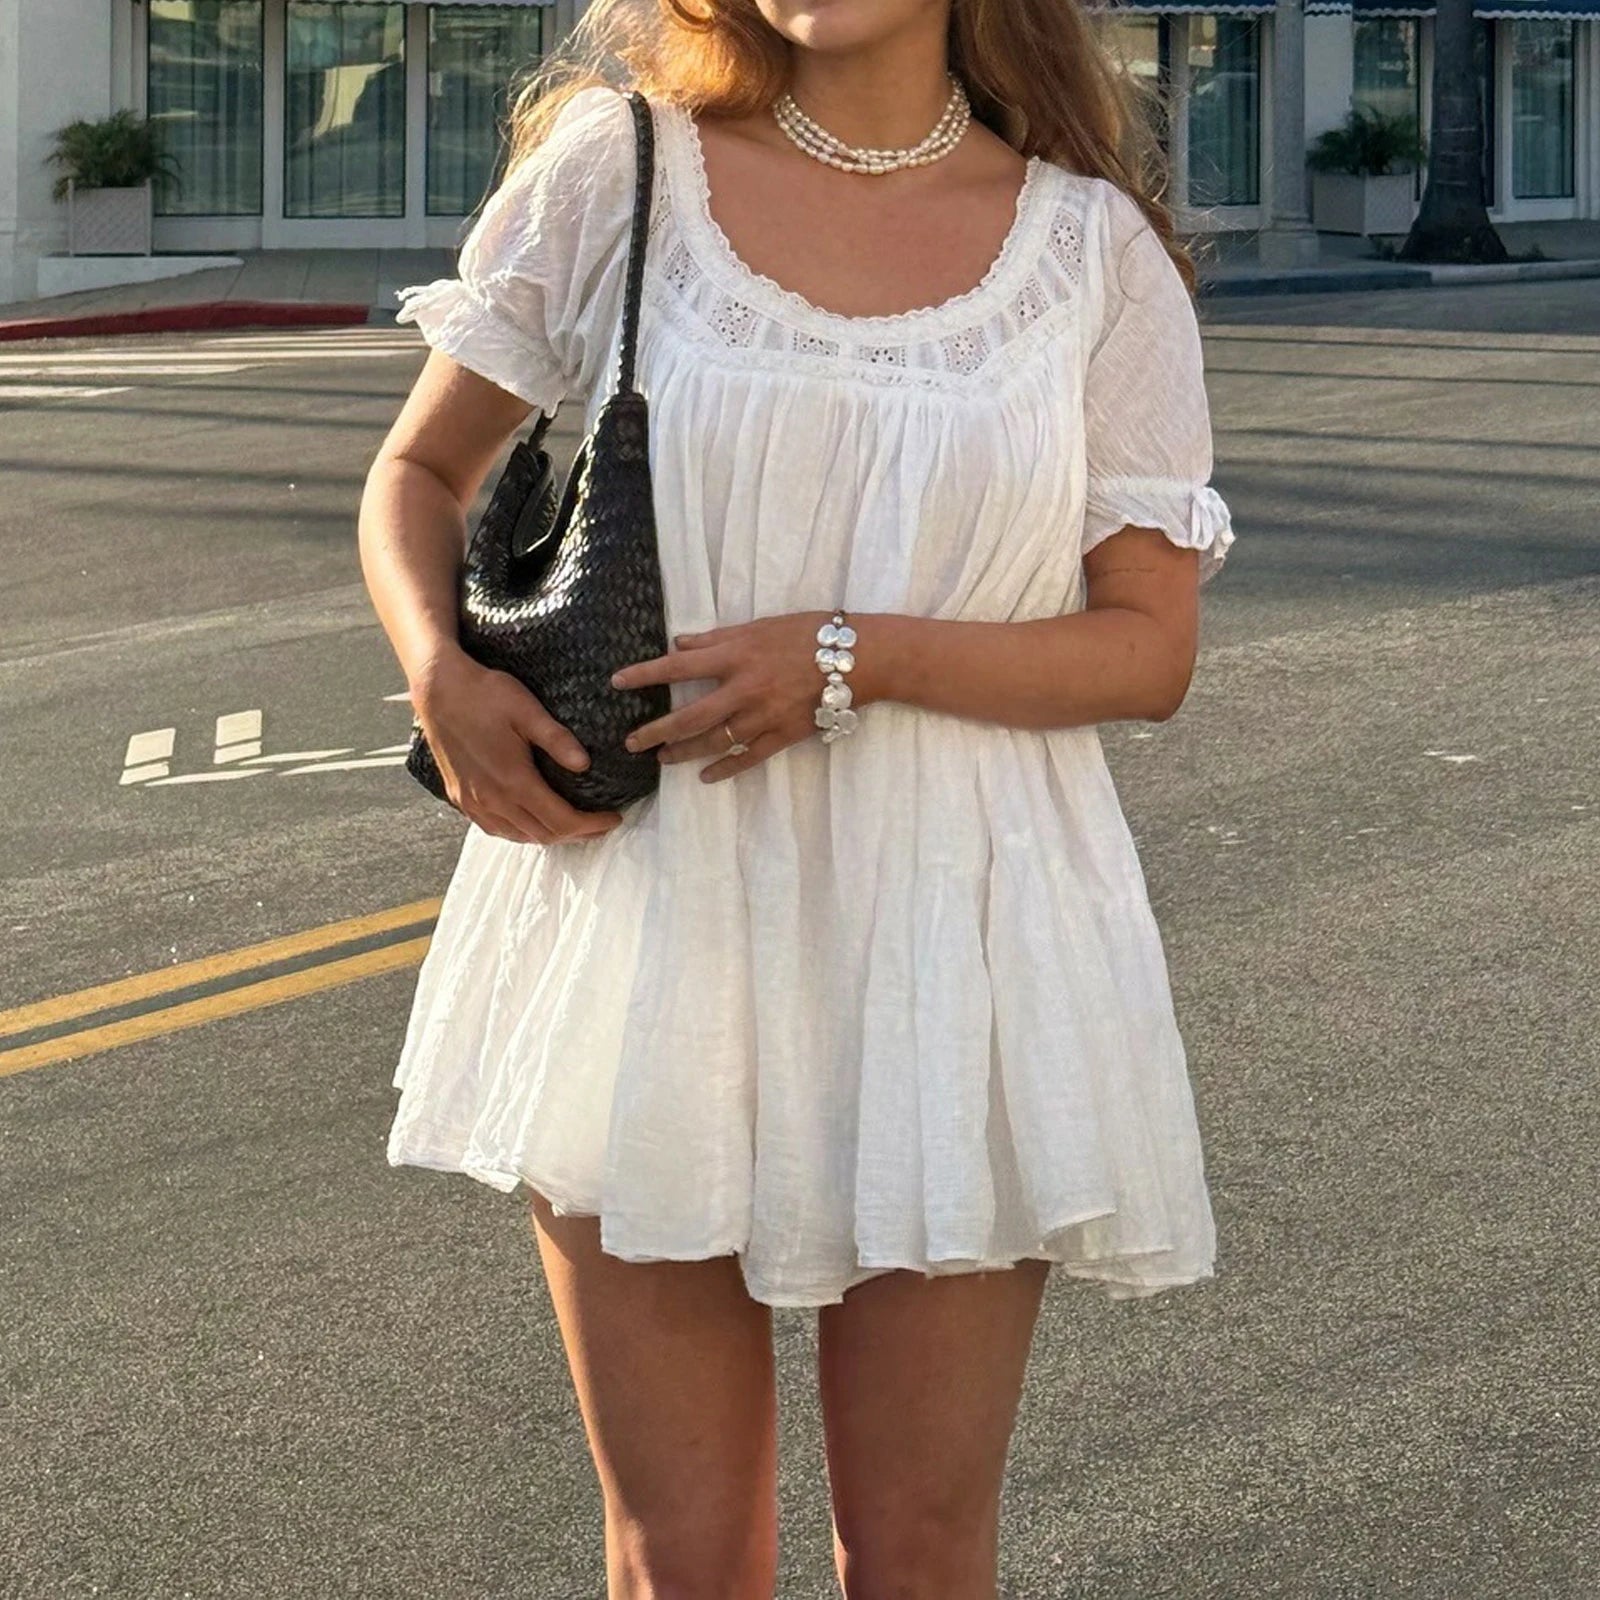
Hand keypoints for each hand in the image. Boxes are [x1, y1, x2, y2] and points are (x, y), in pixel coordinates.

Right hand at [411, 649, 623, 842]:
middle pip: (543, 834)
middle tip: (601, 825)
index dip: (591, 825)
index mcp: (513, 781)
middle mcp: (492, 799)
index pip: (561, 820)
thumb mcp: (527, 710)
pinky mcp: (460, 797)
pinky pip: (495, 828)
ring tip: (574, 826)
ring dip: (550, 835)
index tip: (614, 818)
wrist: (438, 689)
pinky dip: (521, 831)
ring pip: (519, 835)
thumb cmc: (484, 694)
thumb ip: (557, 739)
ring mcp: (473, 802)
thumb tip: (585, 764)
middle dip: (578, 834)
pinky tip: (532, 820)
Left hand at [610, 612, 860, 782]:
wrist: (856, 659)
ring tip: (662, 759)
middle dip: (656, 730)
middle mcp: (744, 689)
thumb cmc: (809, 633)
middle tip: (630, 741)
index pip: (679, 666)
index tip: (617, 682)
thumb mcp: (759, 626)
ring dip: (684, 752)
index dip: (645, 674)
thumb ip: (717, 638)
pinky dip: (725, 769)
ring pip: (714, 741)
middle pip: (690, 715)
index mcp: (736, 656)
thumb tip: (679, 645)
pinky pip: (748, 758)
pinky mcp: (783, 735)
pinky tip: (706, 777)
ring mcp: (763, 716)